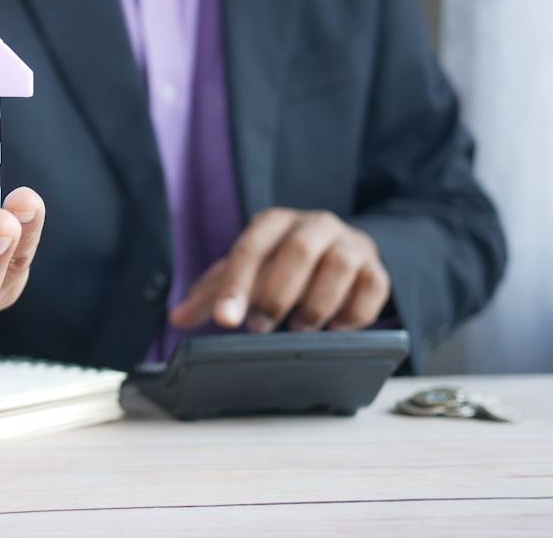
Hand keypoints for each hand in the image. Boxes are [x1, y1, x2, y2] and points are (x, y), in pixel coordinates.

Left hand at [170, 208, 389, 332]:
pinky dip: (355, 312)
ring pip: (338, 266)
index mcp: (274, 223)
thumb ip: (213, 293)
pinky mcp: (376, 267)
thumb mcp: (248, 271)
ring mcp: (349, 244)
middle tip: (260, 328)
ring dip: (317, 303)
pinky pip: (373, 286)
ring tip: (300, 329)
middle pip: (297, 251)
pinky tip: (337, 328)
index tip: (226, 320)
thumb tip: (177, 317)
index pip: (250, 250)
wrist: (341, 249)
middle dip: (277, 294)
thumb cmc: (283, 262)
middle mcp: (314, 225)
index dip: (236, 286)